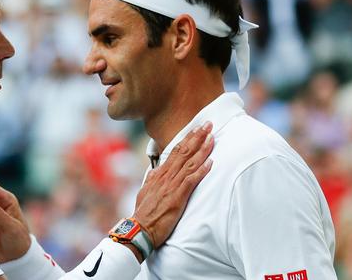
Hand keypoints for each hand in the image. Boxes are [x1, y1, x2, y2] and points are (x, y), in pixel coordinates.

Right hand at [133, 122, 213, 248]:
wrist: (139, 228)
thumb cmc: (143, 212)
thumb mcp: (145, 191)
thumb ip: (152, 179)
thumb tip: (155, 170)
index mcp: (159, 174)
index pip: (176, 151)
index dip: (188, 139)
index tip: (196, 128)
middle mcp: (166, 176)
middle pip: (184, 152)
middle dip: (197, 137)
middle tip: (208, 124)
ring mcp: (171, 186)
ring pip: (189, 163)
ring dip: (202, 149)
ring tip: (212, 138)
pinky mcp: (177, 197)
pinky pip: (191, 181)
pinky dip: (201, 171)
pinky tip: (210, 163)